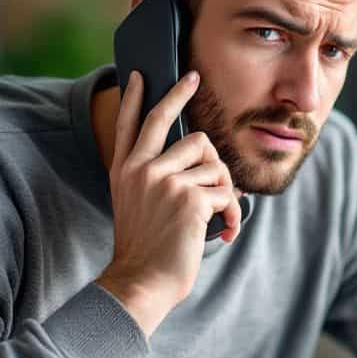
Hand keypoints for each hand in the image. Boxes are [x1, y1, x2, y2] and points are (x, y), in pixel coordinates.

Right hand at [96, 71, 241, 336]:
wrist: (141, 282)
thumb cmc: (147, 251)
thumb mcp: (138, 207)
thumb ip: (156, 179)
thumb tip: (202, 156)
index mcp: (124, 172)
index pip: (128, 126)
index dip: (133, 98)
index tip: (138, 75)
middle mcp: (140, 170)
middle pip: (164, 119)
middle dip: (180, 93)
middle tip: (193, 78)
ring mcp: (163, 180)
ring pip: (211, 161)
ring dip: (223, 187)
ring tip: (218, 214)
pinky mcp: (188, 197)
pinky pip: (226, 191)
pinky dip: (232, 213)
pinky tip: (225, 230)